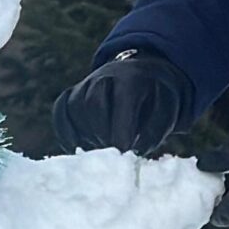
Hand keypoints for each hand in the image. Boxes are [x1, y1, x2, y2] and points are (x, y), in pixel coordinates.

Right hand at [52, 49, 192, 153]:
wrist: (141, 76)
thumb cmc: (155, 99)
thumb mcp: (168, 111)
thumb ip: (155, 131)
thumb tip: (134, 151)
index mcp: (131, 78)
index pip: (121, 99)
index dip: (121, 128)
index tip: (124, 151)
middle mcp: (103, 77)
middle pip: (92, 103)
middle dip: (102, 132)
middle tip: (114, 152)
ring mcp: (84, 85)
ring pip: (74, 109)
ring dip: (86, 134)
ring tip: (102, 149)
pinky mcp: (70, 96)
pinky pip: (60, 112)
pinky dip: (66, 133)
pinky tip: (79, 148)